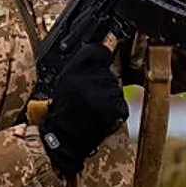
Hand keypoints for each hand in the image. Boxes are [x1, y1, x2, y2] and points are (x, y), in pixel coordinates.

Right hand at [38, 43, 128, 176]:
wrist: (66, 137)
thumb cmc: (65, 110)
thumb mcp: (66, 79)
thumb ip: (83, 62)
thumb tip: (102, 50)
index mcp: (78, 68)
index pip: (99, 50)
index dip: (100, 56)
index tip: (100, 61)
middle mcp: (93, 77)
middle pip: (108, 71)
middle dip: (102, 81)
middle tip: (89, 95)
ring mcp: (107, 92)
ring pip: (115, 87)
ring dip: (108, 96)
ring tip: (94, 107)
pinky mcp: (117, 107)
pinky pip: (121, 103)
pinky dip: (114, 109)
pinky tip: (101, 115)